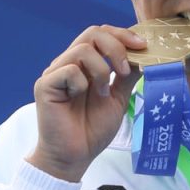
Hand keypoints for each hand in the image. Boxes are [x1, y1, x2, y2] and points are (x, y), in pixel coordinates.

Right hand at [26, 25, 147, 182]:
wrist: (75, 156)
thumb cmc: (93, 129)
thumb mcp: (118, 99)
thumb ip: (127, 77)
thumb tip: (144, 56)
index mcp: (85, 64)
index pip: (102, 34)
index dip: (123, 35)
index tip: (143, 46)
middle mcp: (69, 63)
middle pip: (92, 33)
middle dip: (116, 47)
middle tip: (125, 71)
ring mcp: (55, 73)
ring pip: (82, 49)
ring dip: (101, 70)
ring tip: (103, 93)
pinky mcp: (45, 85)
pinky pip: (68, 70)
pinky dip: (82, 83)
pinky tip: (80, 98)